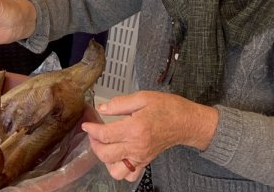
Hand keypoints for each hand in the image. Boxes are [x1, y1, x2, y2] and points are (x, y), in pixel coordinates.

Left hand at [81, 91, 217, 181]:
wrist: (186, 122)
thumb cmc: (168, 108)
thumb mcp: (143, 97)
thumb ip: (119, 103)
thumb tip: (102, 108)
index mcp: (135, 128)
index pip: (105, 134)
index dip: (91, 129)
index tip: (87, 124)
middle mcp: (137, 146)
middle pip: (105, 154)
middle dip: (94, 143)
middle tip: (94, 133)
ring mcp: (141, 156)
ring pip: (115, 170)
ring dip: (105, 159)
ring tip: (105, 145)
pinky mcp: (145, 162)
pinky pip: (129, 175)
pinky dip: (119, 169)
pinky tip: (118, 155)